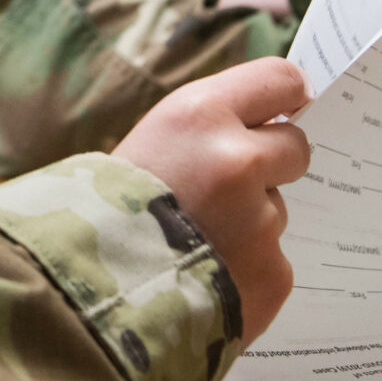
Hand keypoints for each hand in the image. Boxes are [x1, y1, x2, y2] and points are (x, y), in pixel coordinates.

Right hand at [111, 58, 311, 339]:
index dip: (286, 96)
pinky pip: (271, 263)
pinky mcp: (273, 275)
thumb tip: (273, 120)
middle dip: (270, 165)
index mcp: (201, 115)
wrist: (88, 299)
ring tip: (193, 244)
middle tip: (223, 191)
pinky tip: (204, 280)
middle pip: (294, 148)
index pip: (280, 81)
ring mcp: (261, 222)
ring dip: (248, 225)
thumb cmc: (106, 210)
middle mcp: (238, 160)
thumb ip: (211, 126)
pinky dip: (244, 273)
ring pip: (275, 212)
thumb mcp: (150, 141)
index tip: (286, 109)